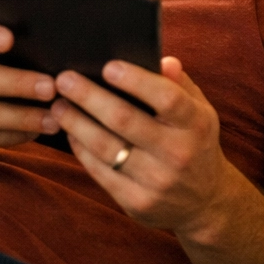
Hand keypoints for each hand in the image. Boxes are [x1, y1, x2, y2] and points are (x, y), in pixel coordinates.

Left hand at [51, 57, 225, 236]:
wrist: (204, 201)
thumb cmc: (195, 142)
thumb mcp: (200, 110)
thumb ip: (180, 84)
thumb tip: (162, 60)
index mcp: (197, 124)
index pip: (166, 98)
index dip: (136, 81)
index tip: (108, 66)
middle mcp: (178, 153)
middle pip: (125, 120)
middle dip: (90, 97)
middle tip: (64, 80)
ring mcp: (156, 181)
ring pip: (106, 147)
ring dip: (76, 123)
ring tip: (58, 105)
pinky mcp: (136, 203)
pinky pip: (100, 172)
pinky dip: (81, 149)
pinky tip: (71, 132)